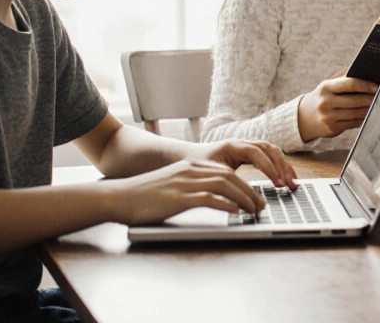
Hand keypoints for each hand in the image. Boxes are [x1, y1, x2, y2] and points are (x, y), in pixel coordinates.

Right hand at [106, 159, 265, 225]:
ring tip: (253, 211)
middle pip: (230, 177)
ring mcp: (185, 183)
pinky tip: (236, 213)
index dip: (244, 184)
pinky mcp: (179, 197)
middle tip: (260, 206)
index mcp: (189, 166)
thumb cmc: (144, 195)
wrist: (119, 197)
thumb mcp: (172, 184)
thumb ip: (192, 186)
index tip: (254, 196)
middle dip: (250, 191)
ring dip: (244, 198)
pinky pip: (209, 198)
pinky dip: (226, 205)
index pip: (225, 171)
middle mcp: (190, 170)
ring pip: (224, 186)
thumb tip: (213, 197)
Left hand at [193, 139, 298, 189]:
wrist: (189, 156)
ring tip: (292, 184)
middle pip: (269, 149)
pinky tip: (287, 178)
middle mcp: (243, 143)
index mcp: (233, 145)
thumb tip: (242, 197)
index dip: (269, 167)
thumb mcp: (210, 174)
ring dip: (284, 167)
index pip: (257, 152)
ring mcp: (248, 147)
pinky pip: (270, 157)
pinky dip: (280, 167)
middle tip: (288, 184)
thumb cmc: (197, 164)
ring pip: (273, 152)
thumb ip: (226, 182)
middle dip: (281, 167)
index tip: (277, 182)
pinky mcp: (250, 154)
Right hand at [298, 76, 377, 142]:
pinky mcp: (332, 129)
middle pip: (354, 101)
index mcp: (326, 87)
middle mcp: (326, 102)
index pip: (349, 84)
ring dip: (369, 110)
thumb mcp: (328, 84)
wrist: (304, 117)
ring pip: (355, 114)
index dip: (365, 85)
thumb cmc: (323, 96)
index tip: (377, 86)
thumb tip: (366, 70)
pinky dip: (363, 119)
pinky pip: (353, 124)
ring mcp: (328, 117)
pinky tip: (371, 115)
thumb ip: (344, 76)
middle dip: (371, 99)